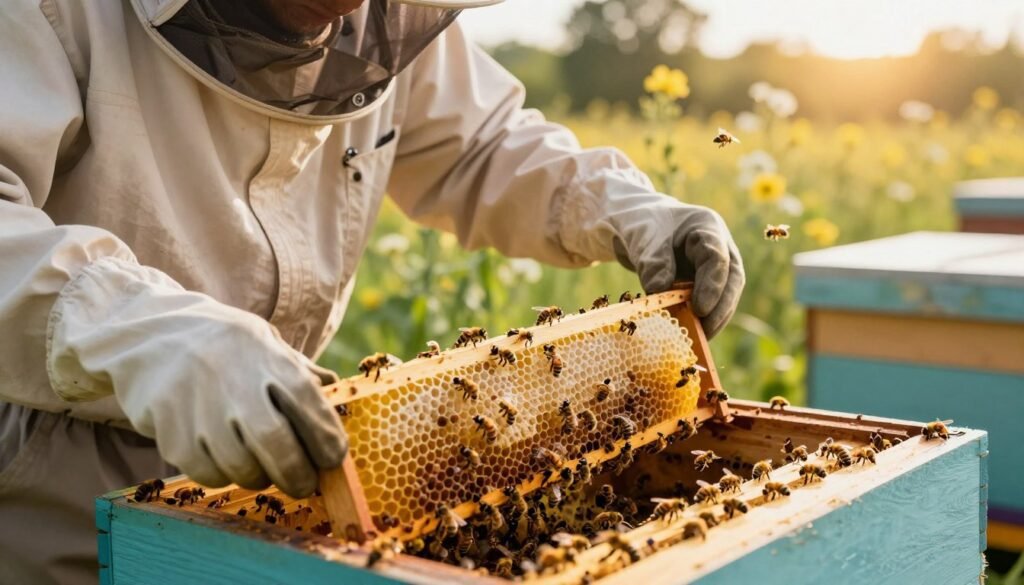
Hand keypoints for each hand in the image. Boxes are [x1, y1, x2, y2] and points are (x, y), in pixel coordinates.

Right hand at [47, 257, 346, 496]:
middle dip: (296, 473)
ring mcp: (198, 407)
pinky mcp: (170, 431)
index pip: (309, 402)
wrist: (150, 334)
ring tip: (262, 470)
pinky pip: (206, 472)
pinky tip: (224, 461)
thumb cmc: (220, 342)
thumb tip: (336, 386)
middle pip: (274, 442)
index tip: (335, 459)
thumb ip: (297, 368)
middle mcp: (234, 380)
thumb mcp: (262, 340)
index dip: (326, 436)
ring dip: (258, 477)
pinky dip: (222, 476)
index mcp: (266, 356)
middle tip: (304, 485)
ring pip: (240, 466)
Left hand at [612, 201, 744, 337]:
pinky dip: (702, 319)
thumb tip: (659, 293)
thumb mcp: (643, 237)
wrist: (637, 226)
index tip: (700, 309)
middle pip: (731, 279)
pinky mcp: (705, 283)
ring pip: (725, 294)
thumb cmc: (643, 224)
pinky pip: (711, 302)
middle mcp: (719, 248)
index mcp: (707, 228)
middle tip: (705, 331)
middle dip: (721, 308)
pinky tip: (692, 335)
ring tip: (699, 339)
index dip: (712, 286)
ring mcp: (715, 267)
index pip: (717, 258)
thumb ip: (653, 262)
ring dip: (714, 318)